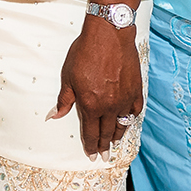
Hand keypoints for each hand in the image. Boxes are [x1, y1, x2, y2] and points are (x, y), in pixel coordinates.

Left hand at [49, 13, 143, 156]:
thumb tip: (54, 116)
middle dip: (103, 146)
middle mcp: (109, 106)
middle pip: (106, 133)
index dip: (90, 146)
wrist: (109, 35)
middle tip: (103, 156)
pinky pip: (135, 111)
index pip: (90, 133)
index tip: (91, 155)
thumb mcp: (68, 77)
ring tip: (113, 142)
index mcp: (90, 105)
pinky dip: (131, 119)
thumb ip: (64, 100)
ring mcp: (125, 99)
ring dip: (117, 136)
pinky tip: (128, 122)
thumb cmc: (85, 53)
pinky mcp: (136, 90)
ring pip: (122, 125)